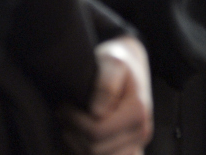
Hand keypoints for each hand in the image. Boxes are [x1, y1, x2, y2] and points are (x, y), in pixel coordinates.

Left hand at [63, 37, 152, 154]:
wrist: (131, 63)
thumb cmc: (117, 60)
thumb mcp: (111, 62)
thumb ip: (105, 85)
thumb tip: (96, 112)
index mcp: (138, 112)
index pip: (97, 132)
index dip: (74, 121)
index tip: (64, 106)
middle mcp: (141, 132)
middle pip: (96, 151)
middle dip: (73, 134)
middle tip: (63, 114)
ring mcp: (137, 143)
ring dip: (78, 146)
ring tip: (70, 124)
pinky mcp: (131, 149)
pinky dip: (87, 153)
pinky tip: (80, 136)